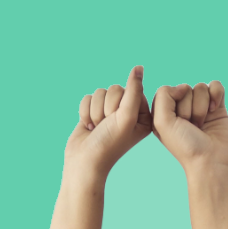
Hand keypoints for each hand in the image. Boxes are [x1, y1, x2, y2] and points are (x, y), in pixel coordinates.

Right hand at [64, 66, 151, 180]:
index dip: (122, 103)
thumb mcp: (126, 115)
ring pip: (101, 92)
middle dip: (107, 107)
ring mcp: (110, 113)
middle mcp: (127, 113)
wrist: (85, 162)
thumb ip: (133, 89)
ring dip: (96, 111)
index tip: (120, 121)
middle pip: (115, 89)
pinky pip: (89, 97)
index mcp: (143, 116)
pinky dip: (86, 112)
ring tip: (98, 128)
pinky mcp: (95, 112)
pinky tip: (89, 127)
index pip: (134, 90)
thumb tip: (139, 67)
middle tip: (107, 126)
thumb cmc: (108, 143)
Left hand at [151, 81, 227, 171]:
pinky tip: (214, 111)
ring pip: (201, 87)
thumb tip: (184, 87)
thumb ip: (163, 96)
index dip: (173, 104)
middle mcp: (182, 109)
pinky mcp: (216, 106)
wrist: (210, 161)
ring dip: (201, 107)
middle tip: (191, 127)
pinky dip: (216, 95)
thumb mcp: (162, 122)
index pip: (167, 90)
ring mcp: (200, 106)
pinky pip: (216, 86)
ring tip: (201, 125)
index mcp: (165, 113)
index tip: (177, 123)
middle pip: (185, 88)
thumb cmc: (185, 146)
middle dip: (188, 108)